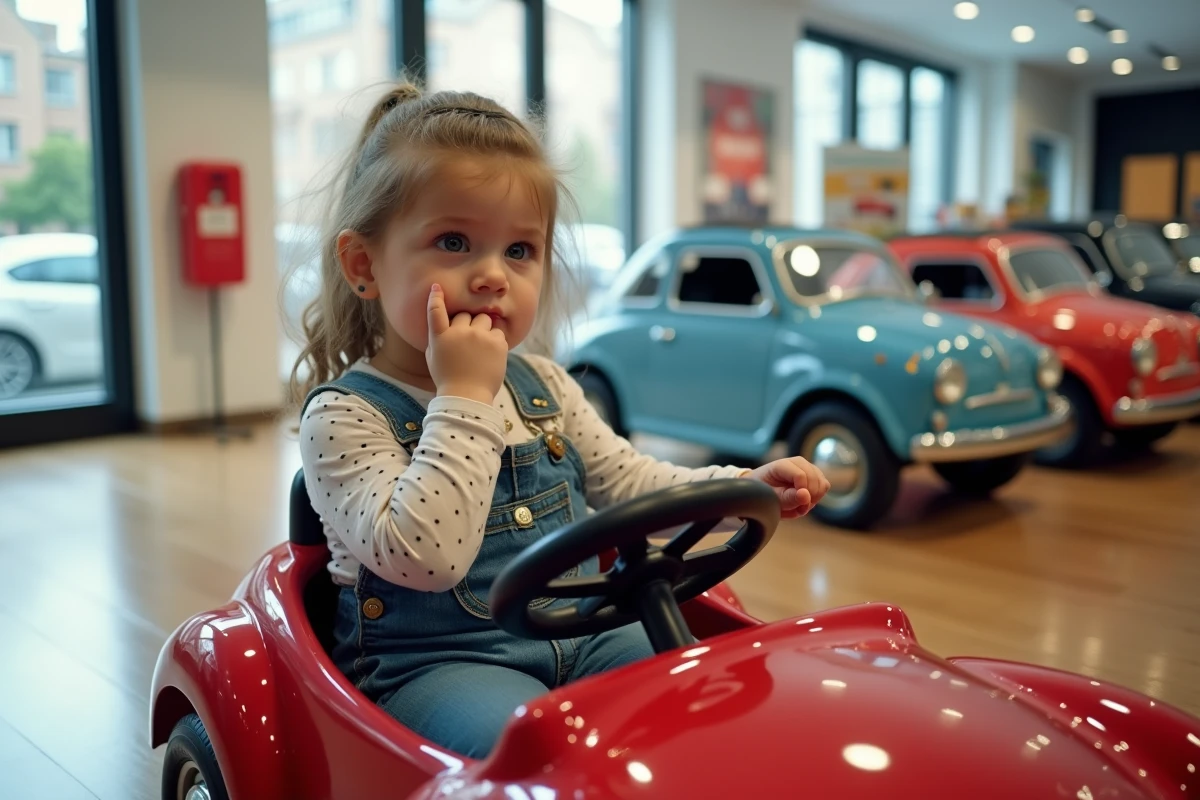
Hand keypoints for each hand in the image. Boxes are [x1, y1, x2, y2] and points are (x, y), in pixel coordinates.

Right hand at [426, 283, 507, 403]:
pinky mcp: (497, 343)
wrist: (467, 396)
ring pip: (484, 319)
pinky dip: (495, 340)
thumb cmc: (448, 379)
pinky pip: (498, 332)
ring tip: (481, 348)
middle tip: (468, 342)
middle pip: (465, 314)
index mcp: (440, 337)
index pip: (435, 312)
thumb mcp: (433, 358)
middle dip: (467, 323)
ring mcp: (479, 336)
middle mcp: (459, 332)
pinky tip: (490, 355)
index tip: (436, 287)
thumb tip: (446, 325)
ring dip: (483, 328)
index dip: (436, 298)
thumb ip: (438, 338)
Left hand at [744, 457, 830, 518]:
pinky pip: (824, 486)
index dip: (801, 493)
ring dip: (814, 499)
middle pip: (814, 480)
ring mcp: (808, 467)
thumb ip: (789, 498)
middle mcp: (797, 462)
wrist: (766, 491)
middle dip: (809, 498)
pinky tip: (806, 501)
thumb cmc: (767, 494)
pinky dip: (817, 497)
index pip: (800, 475)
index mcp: (782, 465)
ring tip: (799, 505)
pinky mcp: (816, 474)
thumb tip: (806, 495)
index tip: (795, 506)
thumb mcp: (773, 499)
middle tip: (796, 508)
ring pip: (822, 484)